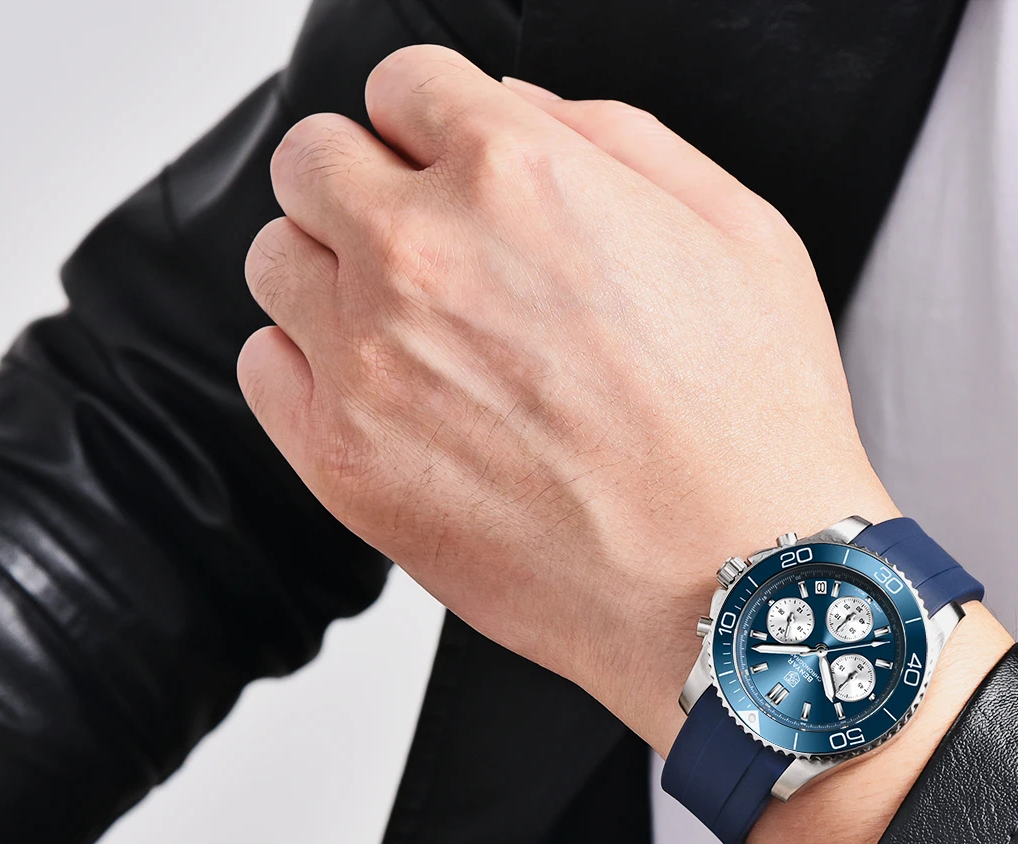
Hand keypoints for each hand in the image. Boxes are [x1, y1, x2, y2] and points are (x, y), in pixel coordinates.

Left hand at [238, 45, 892, 754]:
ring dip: (335, 275)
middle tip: (431, 242)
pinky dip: (311, 367)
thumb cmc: (753, 430)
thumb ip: (617, 138)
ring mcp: (367, 360)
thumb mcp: (740, 232)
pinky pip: (265, 366)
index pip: (402, 82)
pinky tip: (394, 394)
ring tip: (419, 330)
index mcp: (517, 175)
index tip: (452, 162)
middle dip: (370, 182)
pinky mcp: (342, 461)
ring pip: (277, 258)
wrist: (735, 586)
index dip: (436, 122)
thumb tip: (524, 108)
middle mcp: (422, 255)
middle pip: (313, 159)